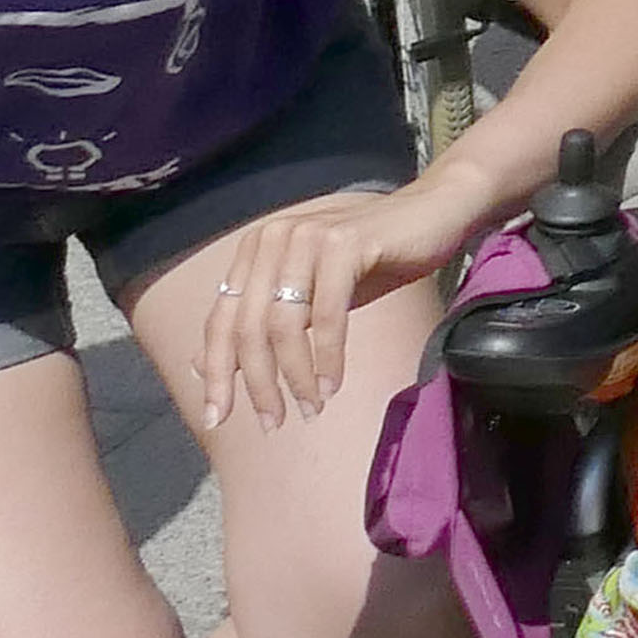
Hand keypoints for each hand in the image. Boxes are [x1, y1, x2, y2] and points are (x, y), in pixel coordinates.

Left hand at [176, 180, 474, 430]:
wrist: (432, 213)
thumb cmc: (372, 258)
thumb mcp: (310, 295)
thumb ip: (262, 323)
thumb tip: (204, 365)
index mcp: (256, 250)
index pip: (221, 320)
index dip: (216, 373)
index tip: (217, 418)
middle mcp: (273, 239)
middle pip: (248, 327)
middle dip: (257, 384)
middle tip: (272, 424)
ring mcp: (307, 238)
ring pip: (283, 325)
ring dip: (295, 377)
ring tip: (310, 408)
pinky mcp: (343, 245)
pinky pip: (327, 316)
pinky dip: (328, 358)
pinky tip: (333, 385)